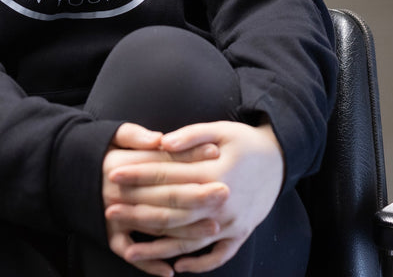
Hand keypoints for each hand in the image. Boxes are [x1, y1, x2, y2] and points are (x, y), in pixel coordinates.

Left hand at [104, 121, 283, 273]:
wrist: (282, 159)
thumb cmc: (246, 142)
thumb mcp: (221, 129)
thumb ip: (191, 135)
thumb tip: (162, 143)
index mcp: (215, 173)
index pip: (168, 176)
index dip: (139, 175)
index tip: (114, 174)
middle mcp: (222, 202)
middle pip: (172, 211)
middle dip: (138, 211)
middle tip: (109, 210)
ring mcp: (232, 222)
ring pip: (189, 240)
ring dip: (158, 248)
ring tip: (129, 251)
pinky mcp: (242, 233)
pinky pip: (218, 255)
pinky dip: (199, 263)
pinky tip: (176, 266)